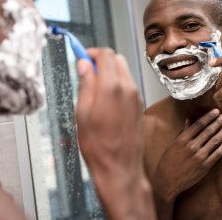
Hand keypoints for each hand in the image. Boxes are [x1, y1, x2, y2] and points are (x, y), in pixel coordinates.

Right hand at [75, 48, 154, 219]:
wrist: (120, 168)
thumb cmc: (98, 145)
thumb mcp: (82, 113)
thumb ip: (85, 84)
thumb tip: (83, 64)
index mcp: (111, 86)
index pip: (105, 54)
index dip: (91, 52)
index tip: (81, 57)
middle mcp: (128, 87)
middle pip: (117, 59)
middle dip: (101, 60)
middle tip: (86, 73)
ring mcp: (136, 96)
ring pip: (124, 71)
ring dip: (110, 72)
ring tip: (95, 89)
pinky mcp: (140, 105)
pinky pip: (129, 85)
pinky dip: (117, 83)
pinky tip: (107, 100)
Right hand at [152, 109, 221, 209]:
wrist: (167, 180)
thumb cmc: (168, 161)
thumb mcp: (172, 144)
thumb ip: (182, 132)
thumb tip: (189, 120)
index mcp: (182, 139)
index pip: (198, 124)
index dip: (208, 117)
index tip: (215, 111)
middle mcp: (191, 146)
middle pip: (208, 131)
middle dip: (218, 122)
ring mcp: (199, 157)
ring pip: (215, 141)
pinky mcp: (205, 167)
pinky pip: (217, 154)